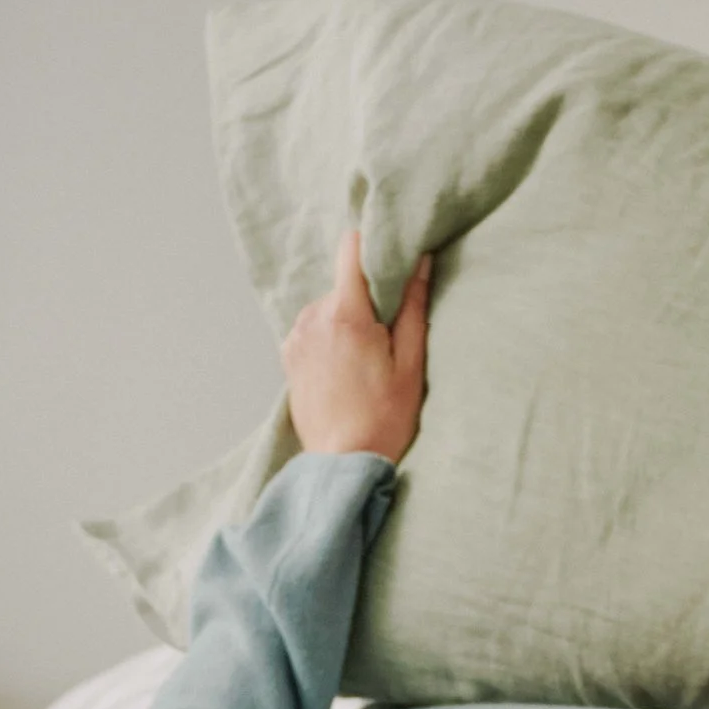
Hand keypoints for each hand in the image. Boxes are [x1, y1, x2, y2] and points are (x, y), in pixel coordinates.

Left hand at [283, 227, 430, 460]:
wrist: (342, 462)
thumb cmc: (383, 418)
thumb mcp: (411, 363)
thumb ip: (413, 307)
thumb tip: (420, 262)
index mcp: (346, 314)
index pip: (351, 249)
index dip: (373, 246)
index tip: (392, 260)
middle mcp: (313, 317)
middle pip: (345, 283)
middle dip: (368, 299)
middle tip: (387, 337)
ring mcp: (296, 335)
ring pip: (330, 306)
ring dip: (348, 320)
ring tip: (366, 361)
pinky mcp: (288, 353)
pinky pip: (315, 327)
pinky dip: (332, 337)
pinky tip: (346, 370)